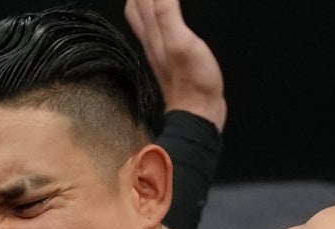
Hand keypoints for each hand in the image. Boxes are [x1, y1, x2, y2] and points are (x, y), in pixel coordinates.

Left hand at [125, 0, 225, 129]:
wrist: (198, 111)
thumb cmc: (192, 81)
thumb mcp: (180, 41)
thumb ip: (166, 13)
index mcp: (151, 31)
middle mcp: (151, 38)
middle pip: (136, 5)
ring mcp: (159, 47)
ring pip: (144, 17)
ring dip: (147, 1)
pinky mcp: (171, 55)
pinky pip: (160, 28)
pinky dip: (162, 14)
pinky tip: (171, 16)